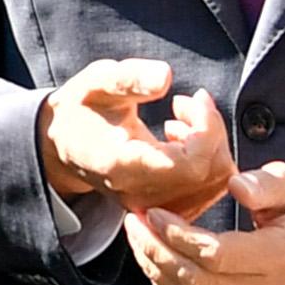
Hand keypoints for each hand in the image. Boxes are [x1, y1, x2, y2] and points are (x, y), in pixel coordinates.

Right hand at [38, 58, 236, 216]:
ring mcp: (154, 206)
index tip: (189, 99)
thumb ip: (129, 79)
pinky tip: (185, 137)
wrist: (68, 144)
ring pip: (216, 182)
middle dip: (211, 130)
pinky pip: (210, 188)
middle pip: (208, 173)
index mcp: (122, 166)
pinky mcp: (166, 208)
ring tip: (184, 117)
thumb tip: (165, 76)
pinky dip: (210, 158)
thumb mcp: (97, 83)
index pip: (189, 165)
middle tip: (188, 101)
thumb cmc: (85, 109)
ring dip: (212, 142)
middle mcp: (139, 195)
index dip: (205, 130)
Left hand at [129, 161, 284, 284]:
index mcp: (284, 257)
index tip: (154, 212)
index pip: (217, 255)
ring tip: (138, 236)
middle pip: (196, 281)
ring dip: (154, 268)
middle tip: (135, 220)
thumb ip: (267, 183)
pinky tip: (155, 258)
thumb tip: (235, 186)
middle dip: (155, 250)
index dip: (178, 235)